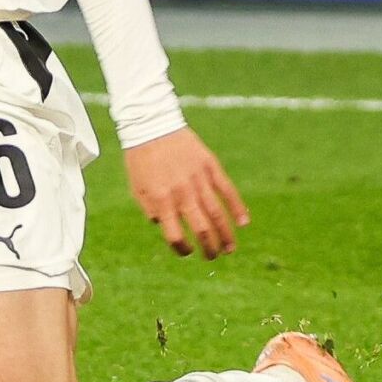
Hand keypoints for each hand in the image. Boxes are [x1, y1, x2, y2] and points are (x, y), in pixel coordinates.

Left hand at [123, 127, 247, 258]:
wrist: (151, 125)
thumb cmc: (141, 159)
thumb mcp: (137, 189)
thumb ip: (151, 210)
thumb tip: (166, 227)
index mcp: (161, 200)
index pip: (175, 235)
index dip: (182, 249)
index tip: (187, 252)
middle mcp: (182, 193)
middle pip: (201, 229)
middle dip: (208, 247)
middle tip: (212, 256)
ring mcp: (198, 180)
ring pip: (217, 214)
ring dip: (225, 235)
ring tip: (229, 249)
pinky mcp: (210, 166)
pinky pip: (228, 190)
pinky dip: (237, 207)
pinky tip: (244, 223)